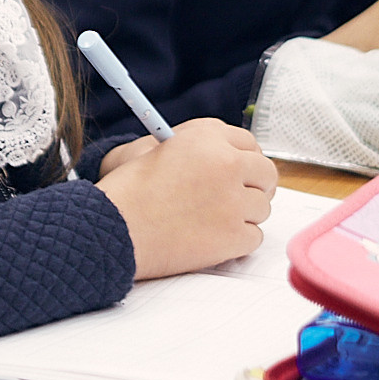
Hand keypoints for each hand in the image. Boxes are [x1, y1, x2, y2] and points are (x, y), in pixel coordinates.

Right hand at [94, 117, 275, 278]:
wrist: (112, 228)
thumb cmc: (129, 190)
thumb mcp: (160, 148)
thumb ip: (201, 148)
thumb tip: (233, 157)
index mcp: (207, 136)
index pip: (249, 144)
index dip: (245, 160)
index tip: (243, 172)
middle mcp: (227, 163)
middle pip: (266, 173)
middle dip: (255, 186)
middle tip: (240, 199)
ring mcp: (234, 201)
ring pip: (261, 208)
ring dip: (243, 216)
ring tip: (212, 222)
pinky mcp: (234, 236)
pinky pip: (254, 238)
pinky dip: (237, 243)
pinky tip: (212, 240)